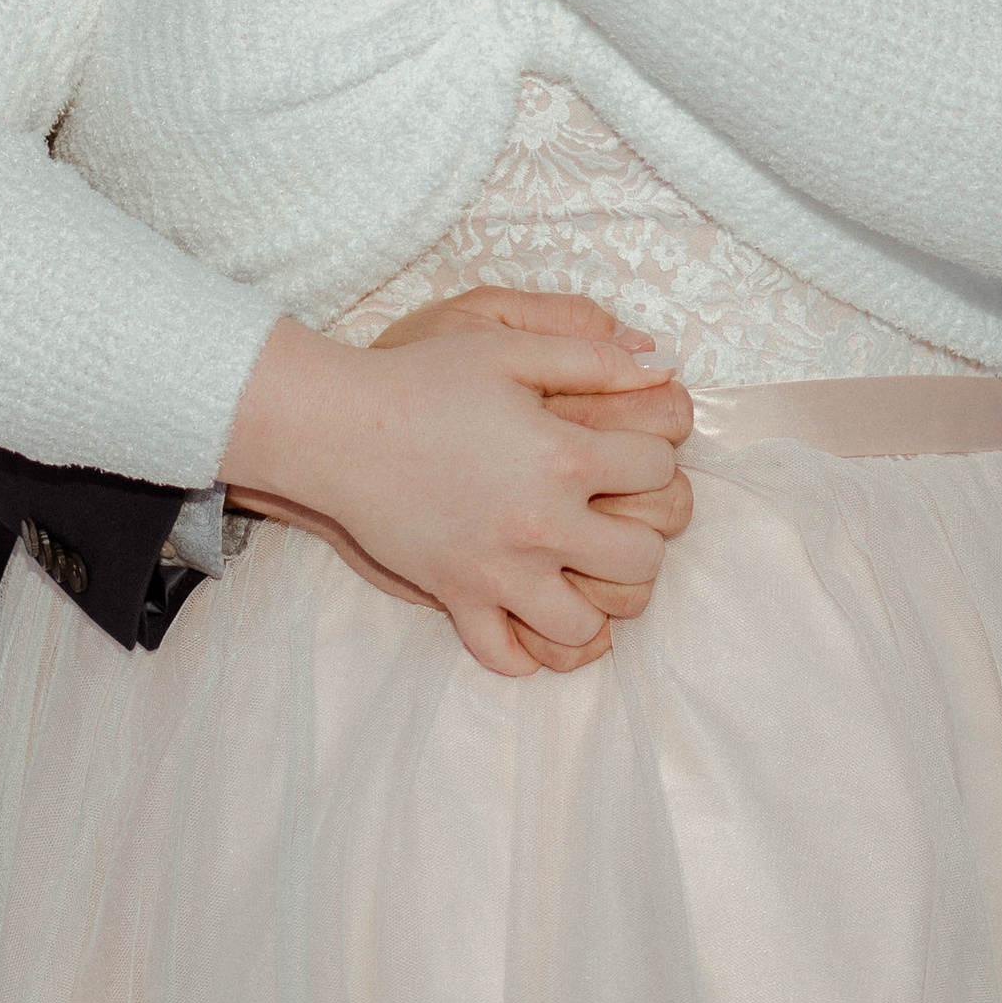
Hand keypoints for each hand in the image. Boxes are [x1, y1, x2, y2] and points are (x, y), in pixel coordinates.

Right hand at [220, 314, 684, 675]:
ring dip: (596, 600)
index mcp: (563, 456)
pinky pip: (509, 657)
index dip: (655, 453)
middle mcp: (541, 524)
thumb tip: (662, 364)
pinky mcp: (457, 599)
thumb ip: (591, 353)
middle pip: (642, 560)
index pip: (659, 470)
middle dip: (644, 535)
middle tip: (617, 514)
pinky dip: (530, 647)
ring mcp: (498, 573)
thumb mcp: (508, 345)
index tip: (630, 449)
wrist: (339, 426)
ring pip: (586, 627)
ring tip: (579, 567)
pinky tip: (532, 612)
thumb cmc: (424, 377)